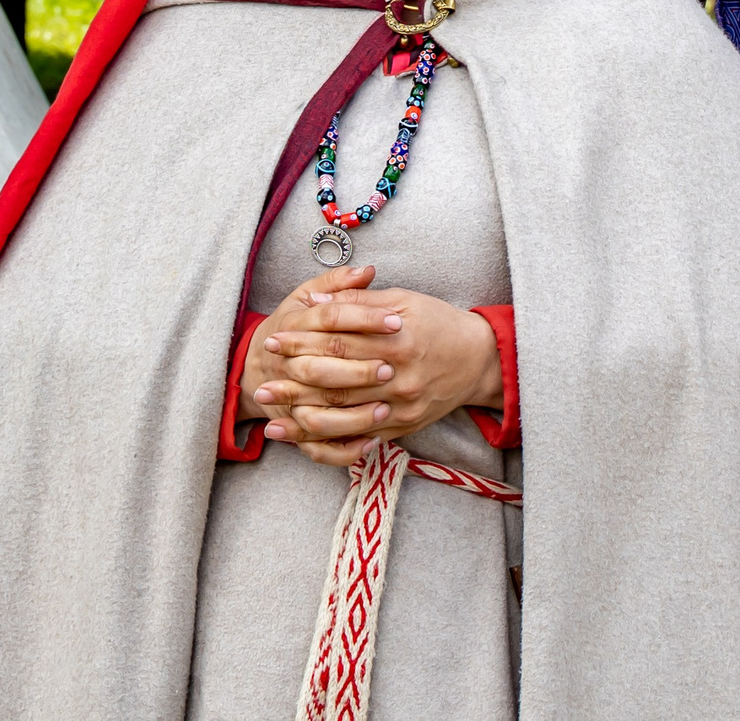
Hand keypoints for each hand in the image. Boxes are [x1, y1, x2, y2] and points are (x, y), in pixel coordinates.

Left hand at [248, 268, 504, 467]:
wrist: (479, 361)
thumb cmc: (439, 324)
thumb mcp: (405, 300)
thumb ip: (360, 300)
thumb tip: (317, 301)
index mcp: (397, 338)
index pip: (339, 339)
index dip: (302, 339)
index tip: (273, 338)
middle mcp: (399, 376)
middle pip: (336, 379)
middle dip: (293, 380)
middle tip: (261, 380)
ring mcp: (400, 407)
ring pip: (344, 414)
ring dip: (302, 414)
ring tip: (271, 412)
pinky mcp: (402, 428)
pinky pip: (359, 438)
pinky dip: (327, 440)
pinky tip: (301, 437)